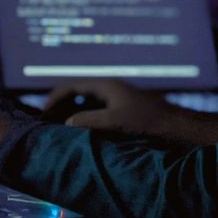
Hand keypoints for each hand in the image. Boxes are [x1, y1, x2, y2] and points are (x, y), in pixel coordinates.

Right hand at [44, 79, 217, 145]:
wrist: (176, 127)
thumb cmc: (146, 122)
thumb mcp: (114, 121)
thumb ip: (88, 120)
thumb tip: (66, 122)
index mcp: (105, 85)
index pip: (71, 85)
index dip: (54, 97)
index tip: (42, 111)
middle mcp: (109, 88)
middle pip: (77, 92)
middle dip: (61, 104)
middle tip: (46, 120)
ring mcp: (116, 99)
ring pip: (86, 103)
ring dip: (72, 112)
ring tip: (60, 128)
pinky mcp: (123, 110)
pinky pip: (96, 111)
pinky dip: (85, 119)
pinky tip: (81, 133)